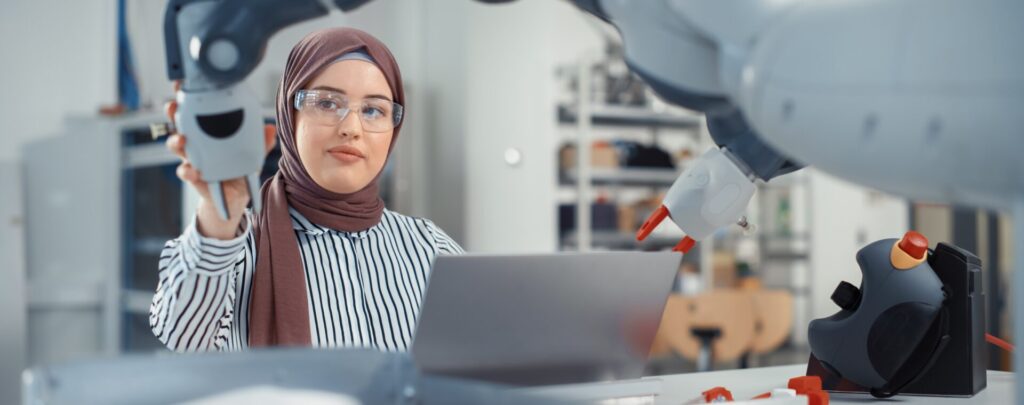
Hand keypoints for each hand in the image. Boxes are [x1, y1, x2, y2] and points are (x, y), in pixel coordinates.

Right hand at [164, 81, 276, 238]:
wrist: (235, 197)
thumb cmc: (239, 168)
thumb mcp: (253, 153)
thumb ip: (261, 142)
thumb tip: (270, 128)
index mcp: (209, 130)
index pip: (195, 109)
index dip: (187, 96)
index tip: (182, 84)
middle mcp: (197, 142)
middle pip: (179, 123)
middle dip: (173, 113)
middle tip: (174, 107)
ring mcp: (193, 159)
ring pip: (177, 146)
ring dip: (176, 141)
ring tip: (182, 140)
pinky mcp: (195, 178)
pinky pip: (186, 173)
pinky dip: (187, 171)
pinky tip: (192, 170)